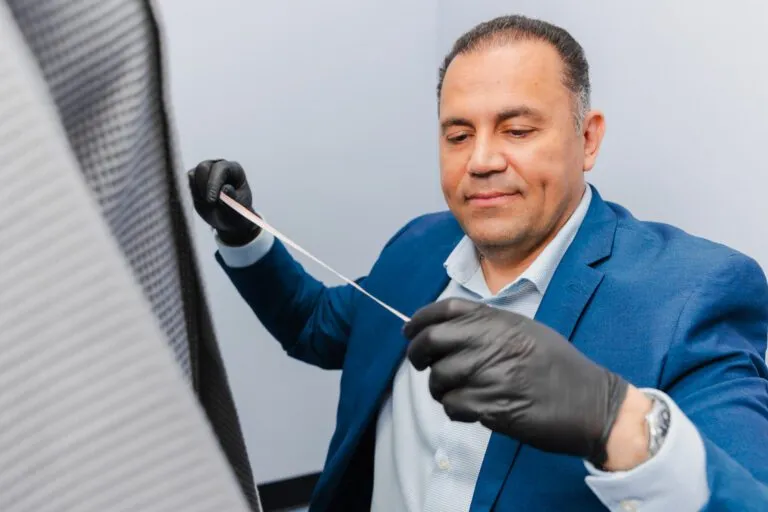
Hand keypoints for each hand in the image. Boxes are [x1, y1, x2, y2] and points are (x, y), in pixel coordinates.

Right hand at [187, 159, 259, 245]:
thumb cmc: (235, 214)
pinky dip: (190, 194)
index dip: (214, 183)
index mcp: (234, 169)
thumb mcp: (236, 211)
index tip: (211, 201)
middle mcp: (218, 166)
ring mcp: (205, 171)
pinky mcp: (194, 179)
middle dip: (204, 188)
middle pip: (203, 167)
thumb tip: (225, 188)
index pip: (221, 168)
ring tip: (208, 204)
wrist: (227, 219)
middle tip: (210, 204)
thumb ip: (231, 199)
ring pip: (192, 175)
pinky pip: (185, 183)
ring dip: (197, 192)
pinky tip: (201, 202)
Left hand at [402, 297, 628, 466]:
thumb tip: (446, 330)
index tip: (409, 331)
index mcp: (501, 322)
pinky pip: (454, 405)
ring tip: (454, 392)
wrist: (592, 403)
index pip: (446, 310)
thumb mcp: (526, 331)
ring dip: (438, 388)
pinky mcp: (493, 406)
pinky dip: (454, 409)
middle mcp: (493, 343)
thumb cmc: (559, 367)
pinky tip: (469, 409)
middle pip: (433, 341)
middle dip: (417, 354)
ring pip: (439, 378)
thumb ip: (489, 326)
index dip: (420, 319)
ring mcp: (492, 374)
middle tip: (421, 363)